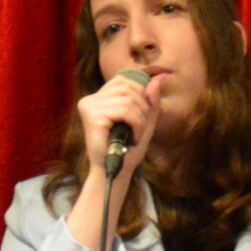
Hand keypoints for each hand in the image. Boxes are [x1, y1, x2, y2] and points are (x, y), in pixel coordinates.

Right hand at [66, 72, 165, 246]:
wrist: (116, 173)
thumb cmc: (127, 150)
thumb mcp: (144, 121)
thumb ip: (151, 100)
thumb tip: (161, 77)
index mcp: (98, 98)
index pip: (124, 79)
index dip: (140, 93)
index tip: (142, 116)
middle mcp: (90, 99)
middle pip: (128, 87)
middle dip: (142, 108)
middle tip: (139, 129)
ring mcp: (89, 106)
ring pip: (128, 100)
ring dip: (140, 120)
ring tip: (135, 136)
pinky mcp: (92, 116)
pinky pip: (124, 111)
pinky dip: (136, 125)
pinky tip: (132, 139)